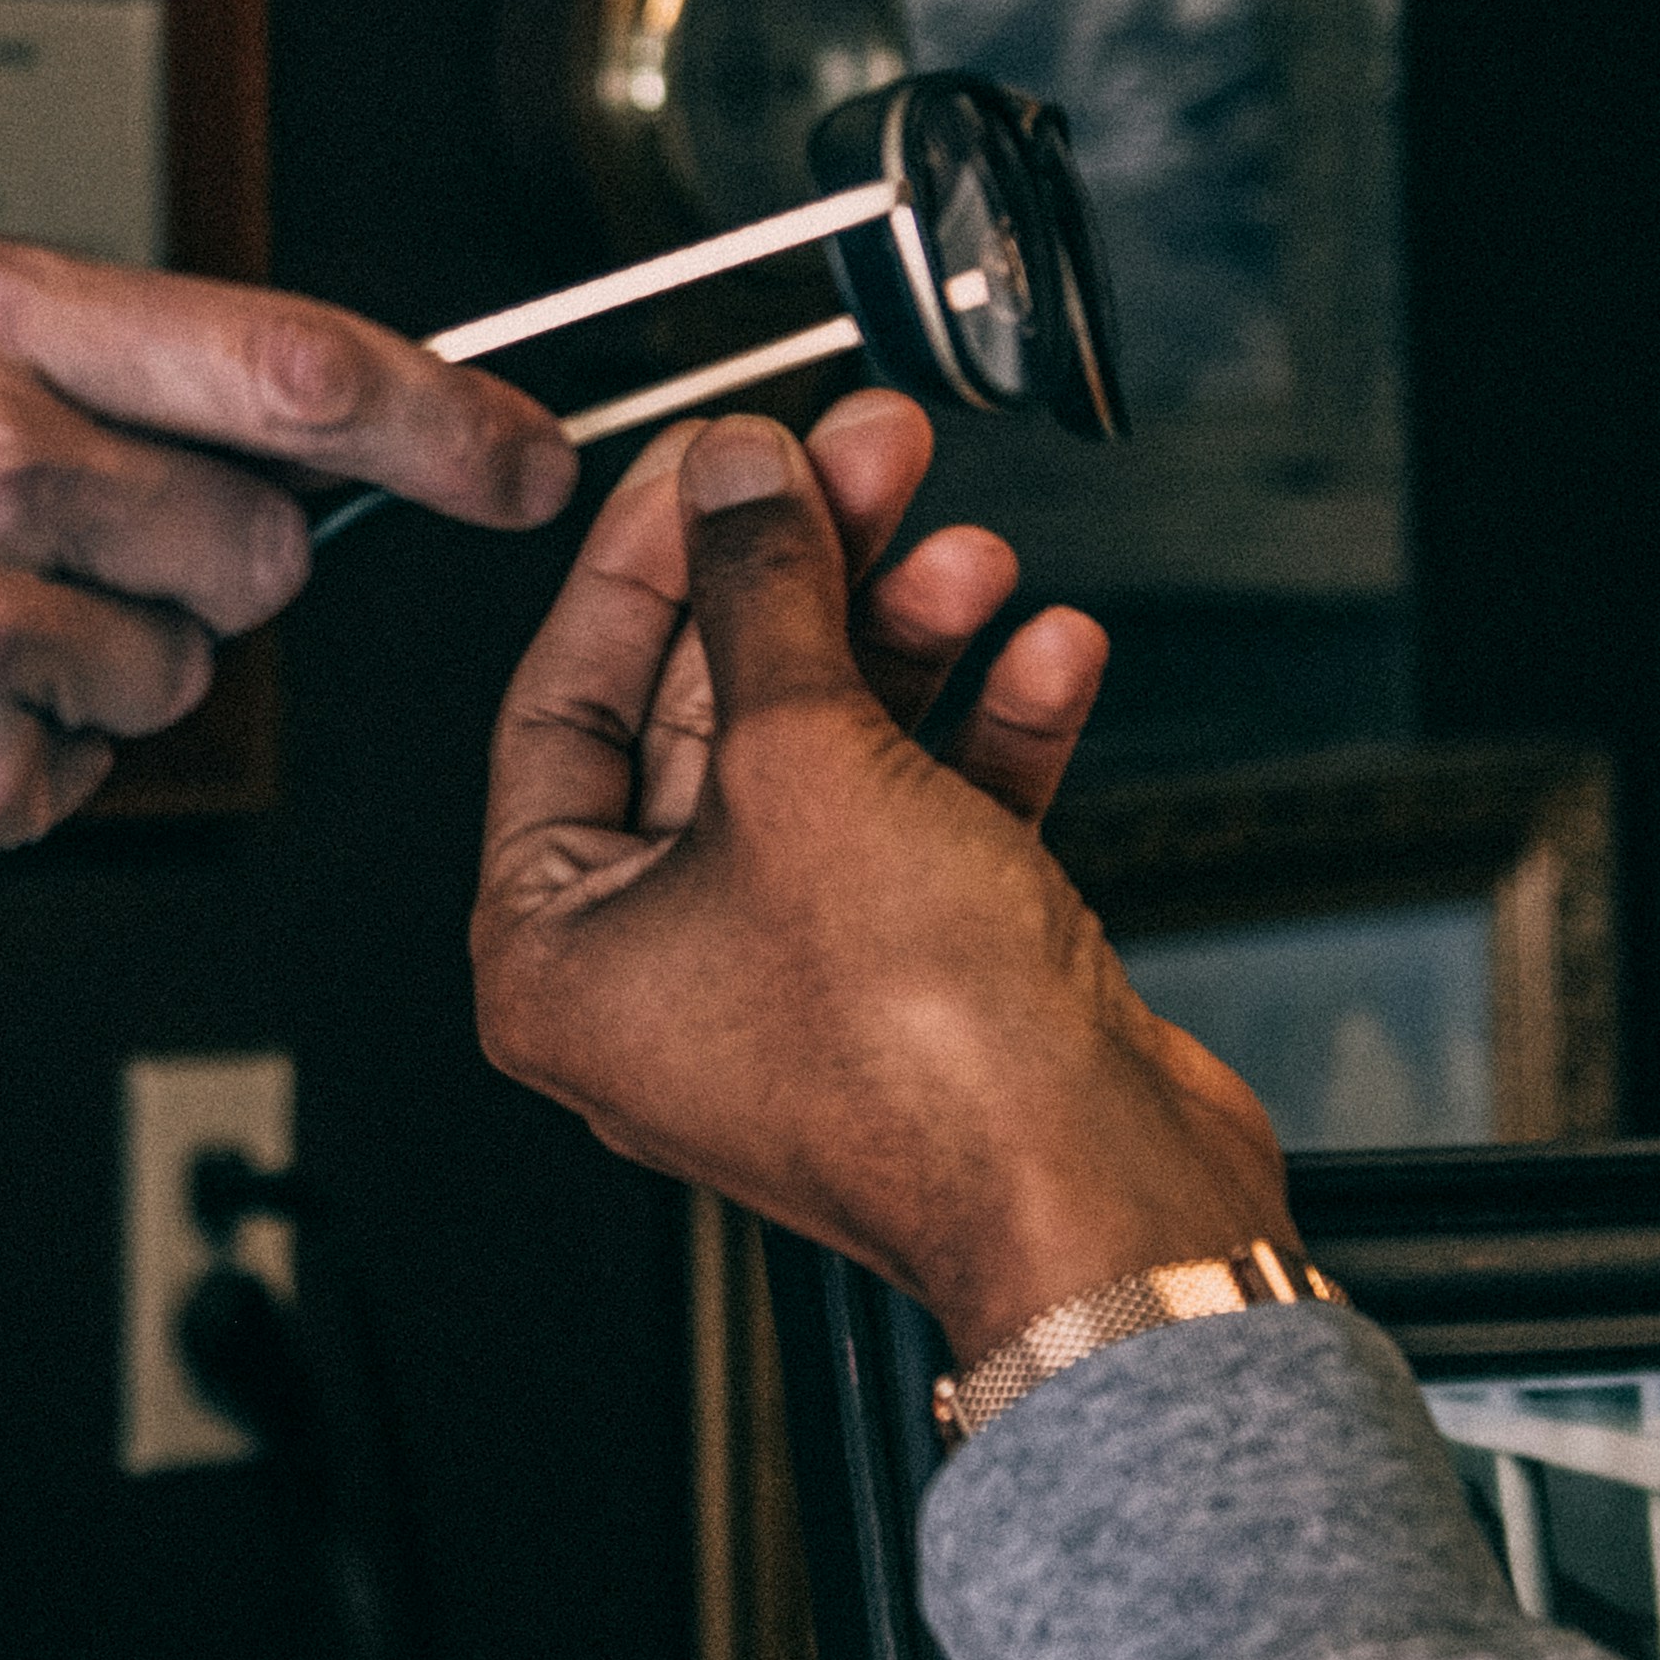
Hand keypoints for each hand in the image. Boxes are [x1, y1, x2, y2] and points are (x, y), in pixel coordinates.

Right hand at [0, 237, 575, 951]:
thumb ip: (55, 376)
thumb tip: (277, 428)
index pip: (291, 361)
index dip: (449, 419)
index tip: (527, 456)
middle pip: (259, 542)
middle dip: (189, 580)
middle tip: (16, 581)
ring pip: (178, 676)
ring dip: (82, 688)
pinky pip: (83, 786)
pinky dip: (2, 784)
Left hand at [466, 401, 1289, 1356]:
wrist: (1101, 1200)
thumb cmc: (923, 1067)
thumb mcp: (806, 763)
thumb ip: (760, 591)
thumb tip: (736, 482)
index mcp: (557, 952)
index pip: (565, 701)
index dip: (644, 559)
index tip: (706, 459)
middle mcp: (662, 977)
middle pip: (711, 715)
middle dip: (801, 577)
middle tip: (860, 464)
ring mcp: (795, 982)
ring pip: (833, 757)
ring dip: (905, 640)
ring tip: (965, 550)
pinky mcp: (922, 986)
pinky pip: (930, 822)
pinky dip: (984, 734)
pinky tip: (1040, 654)